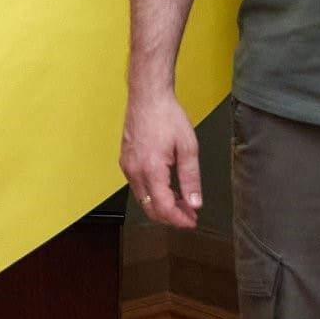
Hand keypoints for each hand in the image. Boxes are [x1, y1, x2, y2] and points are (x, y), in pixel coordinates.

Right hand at [120, 92, 201, 227]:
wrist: (148, 97)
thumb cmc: (167, 116)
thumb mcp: (188, 147)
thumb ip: (191, 178)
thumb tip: (194, 203)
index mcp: (152, 170)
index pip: (164, 208)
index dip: (179, 220)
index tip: (192, 221)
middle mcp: (135, 172)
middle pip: (150, 209)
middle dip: (171, 217)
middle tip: (189, 215)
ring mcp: (127, 167)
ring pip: (142, 200)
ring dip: (161, 206)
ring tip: (181, 202)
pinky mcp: (125, 162)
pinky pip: (137, 187)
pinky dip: (152, 194)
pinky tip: (166, 189)